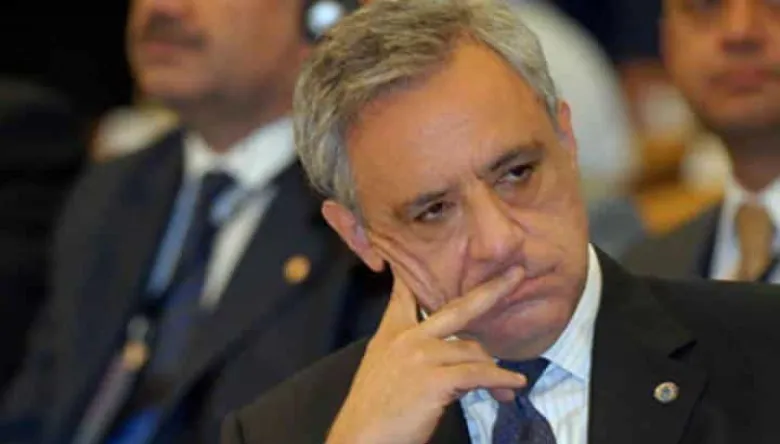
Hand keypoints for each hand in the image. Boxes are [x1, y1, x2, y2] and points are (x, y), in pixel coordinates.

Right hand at [326, 263, 526, 443]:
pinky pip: (478, 375)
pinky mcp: (436, 379)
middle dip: (492, 290)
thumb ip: (406, 350)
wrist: (361, 438)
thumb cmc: (372, 411)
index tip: (424, 257)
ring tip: (505, 387)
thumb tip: (448, 352)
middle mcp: (408, 337)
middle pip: (459, 307)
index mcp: (391, 333)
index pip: (404, 295)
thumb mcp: (379, 368)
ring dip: (493, 369)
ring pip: (473, 351)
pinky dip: (500, 381)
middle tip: (516, 275)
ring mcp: (422, 355)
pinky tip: (512, 386)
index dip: (414, 275)